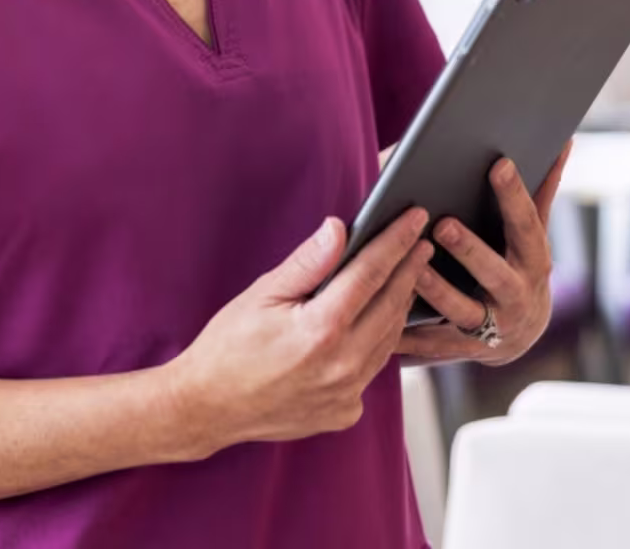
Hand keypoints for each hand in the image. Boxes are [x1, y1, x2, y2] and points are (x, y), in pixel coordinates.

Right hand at [165, 206, 434, 457]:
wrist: (209, 407)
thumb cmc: (227, 348)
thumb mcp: (261, 295)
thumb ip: (307, 263)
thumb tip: (338, 230)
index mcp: (321, 329)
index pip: (371, 273)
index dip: (396, 241)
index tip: (414, 219)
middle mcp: (342, 365)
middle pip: (391, 305)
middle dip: (409, 270)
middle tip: (420, 244)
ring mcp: (347, 393)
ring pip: (388, 340)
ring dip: (398, 306)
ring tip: (404, 277)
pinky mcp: (345, 412)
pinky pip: (372, 370)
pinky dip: (376, 343)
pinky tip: (372, 324)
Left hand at [397, 139, 572, 366]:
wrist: (521, 334)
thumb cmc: (518, 266)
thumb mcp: (532, 233)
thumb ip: (541, 190)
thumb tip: (563, 139)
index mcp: (533, 260)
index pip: (526, 224)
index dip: (514, 195)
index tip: (498, 163)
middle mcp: (517, 295)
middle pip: (495, 273)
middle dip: (471, 250)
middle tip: (442, 223)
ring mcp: (492, 326)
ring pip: (462, 311)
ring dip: (436, 291)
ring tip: (410, 269)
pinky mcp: (466, 350)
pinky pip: (435, 345)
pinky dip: (411, 339)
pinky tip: (387, 327)